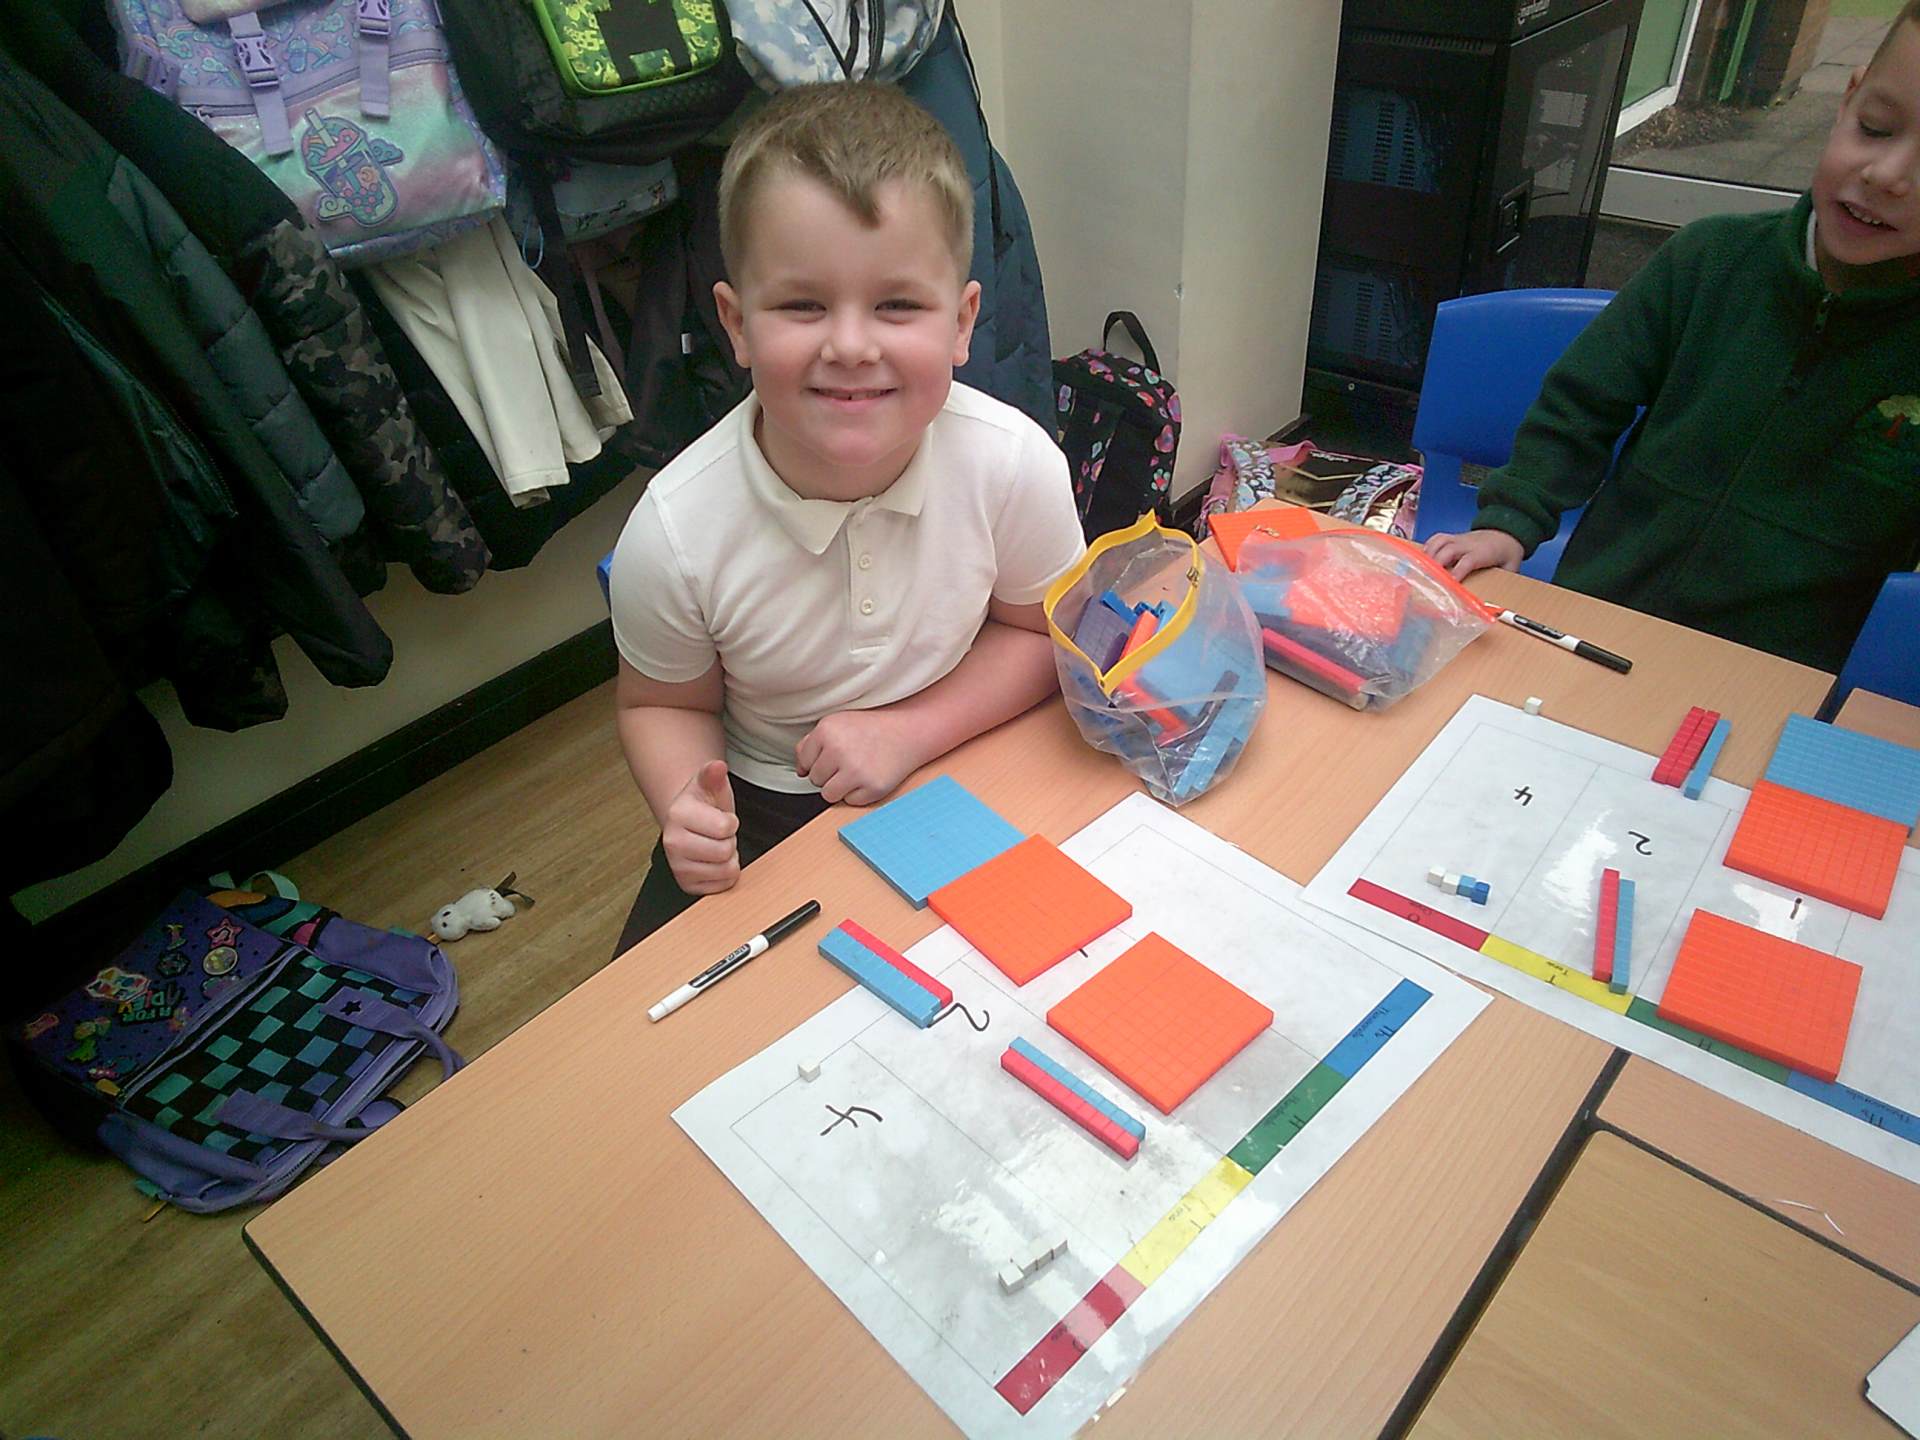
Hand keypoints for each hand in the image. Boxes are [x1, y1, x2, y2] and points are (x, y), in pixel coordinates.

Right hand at [661, 760, 739, 894]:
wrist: (689, 824)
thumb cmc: (704, 805)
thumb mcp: (710, 786)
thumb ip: (713, 775)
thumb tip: (717, 767)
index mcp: (678, 814)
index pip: (725, 828)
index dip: (731, 822)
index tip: (721, 818)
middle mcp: (672, 842)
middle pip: (725, 851)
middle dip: (729, 841)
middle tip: (718, 834)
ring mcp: (678, 866)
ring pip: (726, 870)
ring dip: (728, 858)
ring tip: (716, 845)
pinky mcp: (687, 885)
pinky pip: (722, 885)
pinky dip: (724, 874)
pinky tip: (713, 861)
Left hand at [795, 709, 922, 805]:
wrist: (907, 732)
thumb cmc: (870, 729)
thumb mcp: (837, 723)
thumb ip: (811, 743)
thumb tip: (800, 771)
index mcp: (827, 730)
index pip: (805, 763)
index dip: (818, 761)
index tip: (835, 753)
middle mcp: (839, 750)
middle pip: (815, 780)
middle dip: (830, 774)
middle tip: (850, 760)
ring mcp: (856, 770)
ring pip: (828, 795)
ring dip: (840, 787)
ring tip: (856, 770)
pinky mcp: (872, 787)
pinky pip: (850, 802)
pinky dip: (859, 793)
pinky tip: (869, 776)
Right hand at [1424, 528, 1524, 579]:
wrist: (1508, 531)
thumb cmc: (1507, 552)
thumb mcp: (1511, 567)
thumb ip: (1504, 581)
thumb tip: (1498, 602)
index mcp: (1483, 552)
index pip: (1467, 561)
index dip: (1456, 572)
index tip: (1448, 585)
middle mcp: (1469, 544)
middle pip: (1448, 550)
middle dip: (1435, 564)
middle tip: (1426, 580)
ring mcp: (1460, 539)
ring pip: (1440, 542)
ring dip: (1428, 555)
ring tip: (1419, 569)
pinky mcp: (1454, 538)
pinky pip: (1437, 538)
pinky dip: (1428, 547)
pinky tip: (1423, 559)